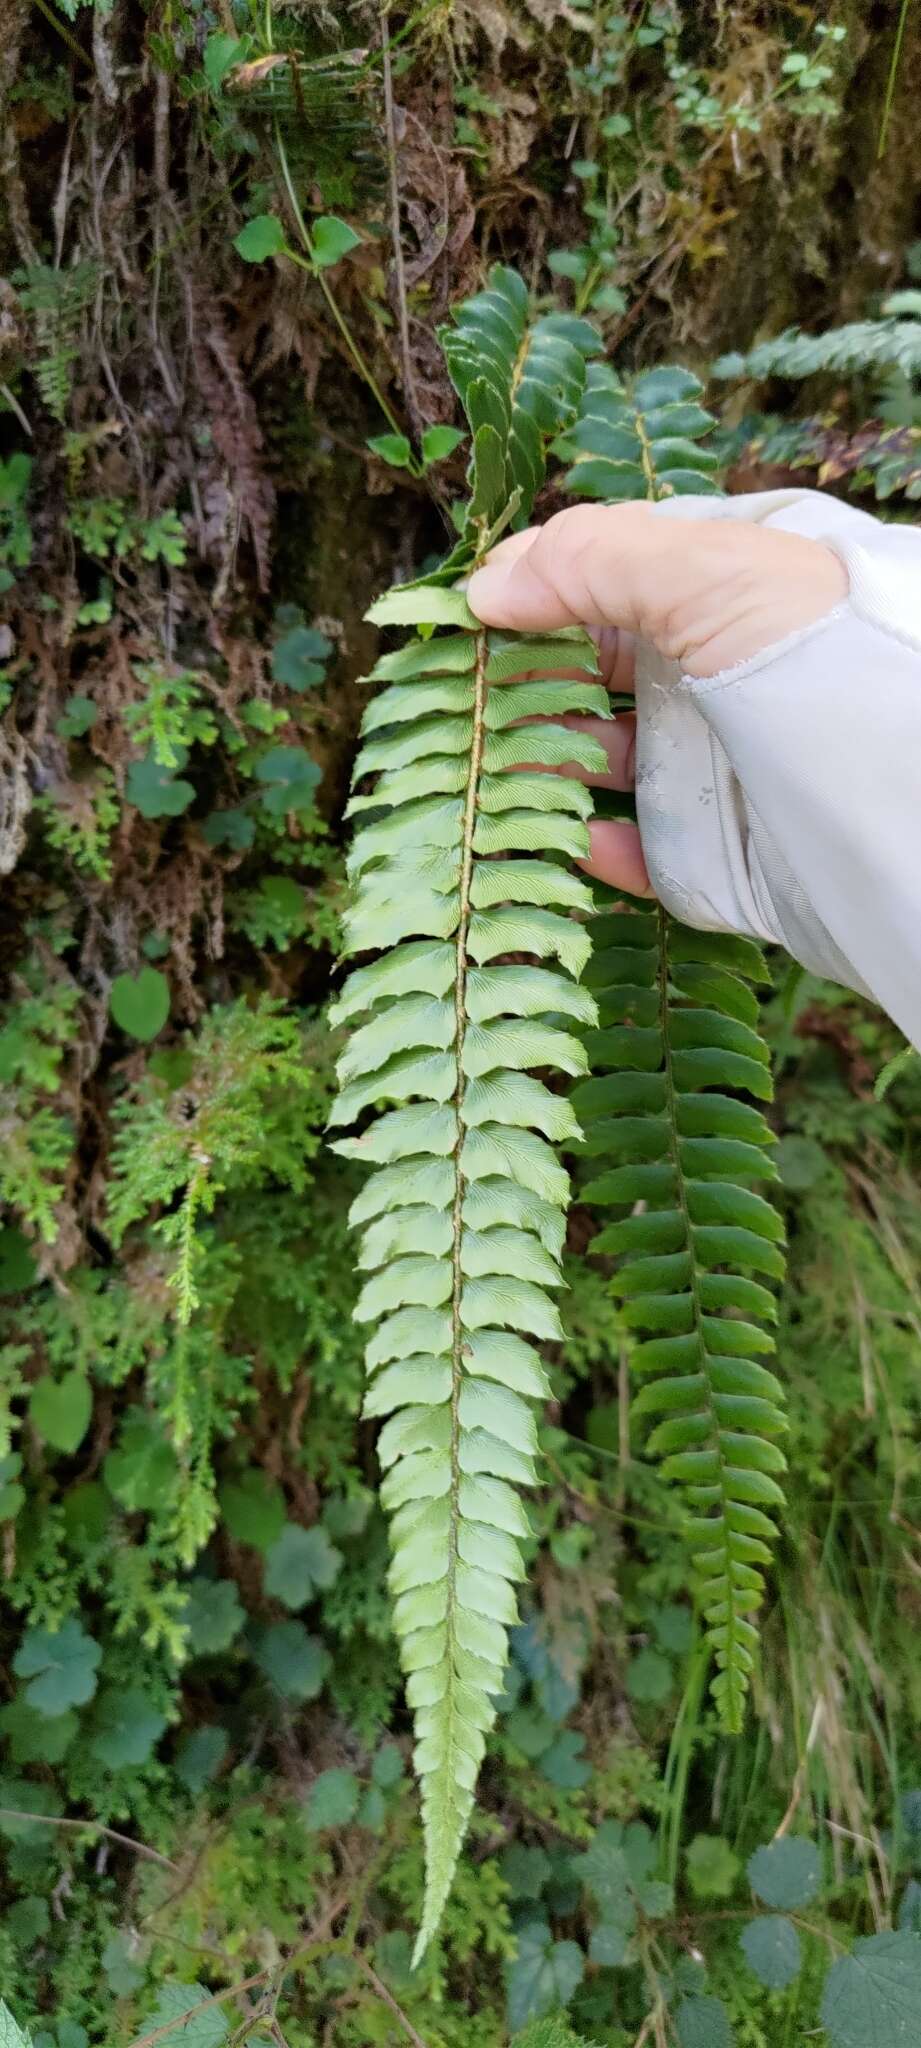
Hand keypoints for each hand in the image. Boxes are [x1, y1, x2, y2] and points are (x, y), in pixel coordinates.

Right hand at [467, 503, 847, 896]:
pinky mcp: (710, 855)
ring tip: (496, 763)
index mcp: (715, 591)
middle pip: (588, 672)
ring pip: (598, 762)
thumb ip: (590, 563)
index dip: (530, 590)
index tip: (460, 614)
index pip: (602, 577)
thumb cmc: (816, 654)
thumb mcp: (707, 570)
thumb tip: (485, 591)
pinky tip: (571, 833)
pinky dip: (591, 846)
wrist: (900, 798)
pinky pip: (633, 853)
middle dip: (519, 679)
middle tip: (457, 694)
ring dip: (541, 762)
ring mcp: (708, 765)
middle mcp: (708, 675)